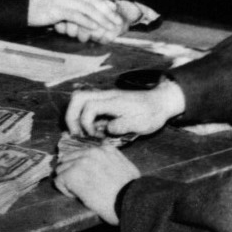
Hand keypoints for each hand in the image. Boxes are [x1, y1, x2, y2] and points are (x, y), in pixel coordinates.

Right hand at [29, 0, 155, 43]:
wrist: (22, 7)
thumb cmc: (41, 4)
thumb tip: (93, 8)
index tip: (115, 7)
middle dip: (108, 10)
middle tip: (118, 20)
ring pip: (88, 8)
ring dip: (101, 19)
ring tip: (110, 27)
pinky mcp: (58, 8)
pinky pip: (78, 16)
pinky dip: (88, 22)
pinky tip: (95, 28)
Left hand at [53, 146, 140, 223]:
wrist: (130, 201)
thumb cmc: (131, 190)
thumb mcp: (127, 166)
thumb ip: (114, 157)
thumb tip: (106, 151)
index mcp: (105, 149)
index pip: (82, 153)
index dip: (82, 166)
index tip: (88, 178)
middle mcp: (91, 151)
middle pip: (69, 158)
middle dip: (71, 172)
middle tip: (80, 186)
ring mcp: (80, 162)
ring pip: (61, 169)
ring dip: (68, 181)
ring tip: (79, 192)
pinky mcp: (72, 175)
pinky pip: (58, 181)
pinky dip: (65, 190)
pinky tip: (77, 196)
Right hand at [64, 82, 184, 137]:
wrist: (159, 102)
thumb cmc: (150, 114)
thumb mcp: (140, 123)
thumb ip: (123, 126)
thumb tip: (107, 129)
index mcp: (113, 100)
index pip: (90, 106)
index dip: (86, 123)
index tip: (95, 135)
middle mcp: (105, 95)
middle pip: (77, 98)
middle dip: (72, 116)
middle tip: (76, 133)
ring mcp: (103, 97)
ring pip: (78, 98)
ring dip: (74, 115)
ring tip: (80, 132)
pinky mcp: (104, 101)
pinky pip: (85, 104)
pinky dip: (81, 116)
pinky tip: (90, 129)